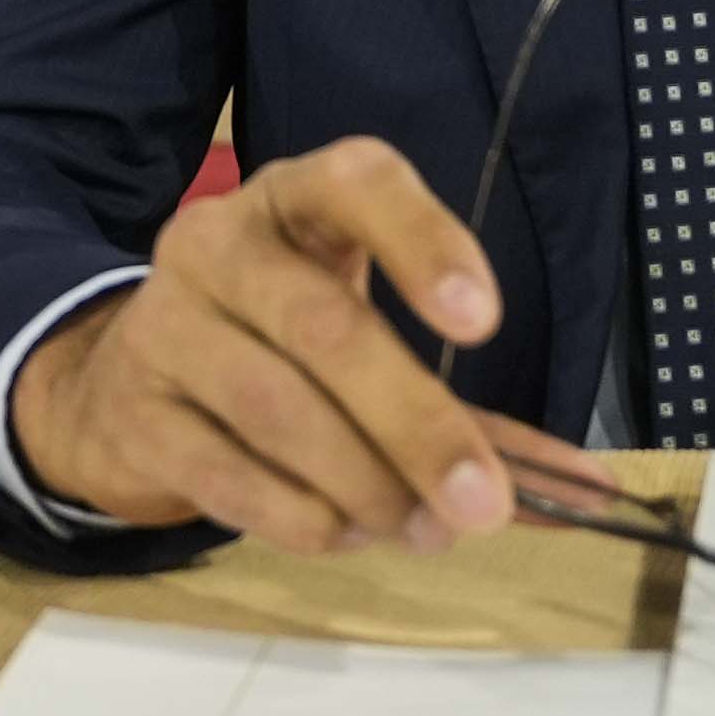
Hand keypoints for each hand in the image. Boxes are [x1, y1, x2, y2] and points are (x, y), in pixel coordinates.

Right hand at [7, 138, 617, 552]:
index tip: (485, 323)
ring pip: (277, 407)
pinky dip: (301, 516)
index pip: (356, 183)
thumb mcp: (368, 340)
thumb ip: (476, 414)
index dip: (422, 242)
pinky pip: (226, 471)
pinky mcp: (135, 410)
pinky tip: (345, 532)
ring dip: (366, 485)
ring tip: (424, 530)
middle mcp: (217, 243)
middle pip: (322, 325)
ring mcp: (165, 324)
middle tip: (485, 505)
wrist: (123, 384)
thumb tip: (591, 493)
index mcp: (292, 201)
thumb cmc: (280, 350)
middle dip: (415, 424)